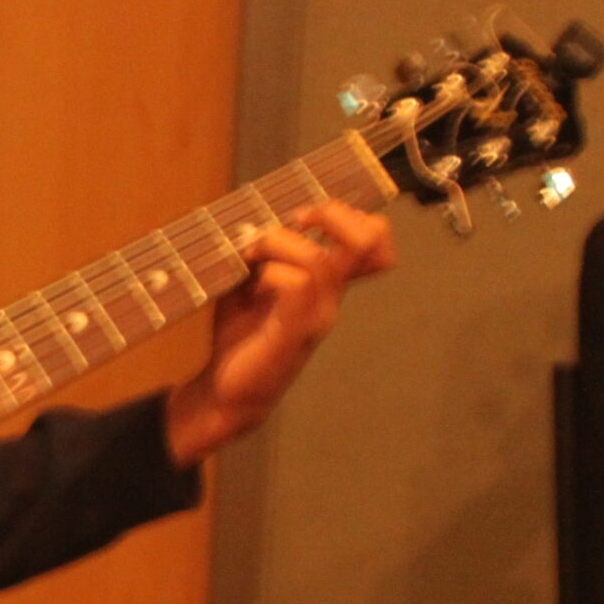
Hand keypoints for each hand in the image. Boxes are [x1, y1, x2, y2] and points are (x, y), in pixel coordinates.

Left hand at [163, 201, 396, 465]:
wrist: (227, 391)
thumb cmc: (242, 333)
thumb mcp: (249, 281)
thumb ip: (261, 251)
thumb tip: (252, 217)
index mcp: (328, 280)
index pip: (376, 237)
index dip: (350, 212)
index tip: (304, 215)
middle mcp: (332, 295)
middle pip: (369, 238)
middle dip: (331, 213)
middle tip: (294, 222)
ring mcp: (318, 315)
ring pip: (319, 259)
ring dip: (278, 243)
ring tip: (251, 255)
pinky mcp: (295, 333)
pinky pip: (297, 287)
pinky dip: (271, 274)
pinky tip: (253, 285)